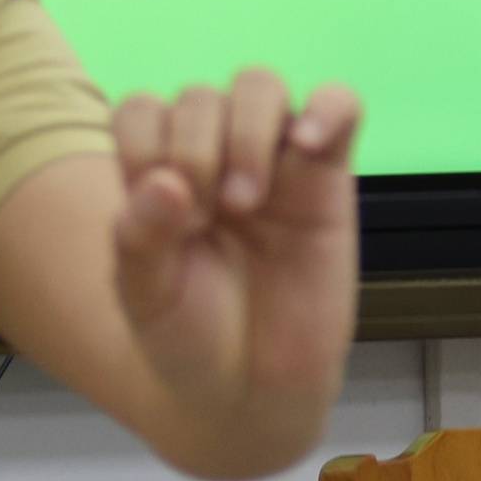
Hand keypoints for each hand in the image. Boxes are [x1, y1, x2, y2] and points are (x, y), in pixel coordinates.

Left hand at [108, 73, 360, 437]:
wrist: (248, 393)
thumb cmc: (186, 338)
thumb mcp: (143, 295)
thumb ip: (139, 238)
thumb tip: (162, 182)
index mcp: (156, 174)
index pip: (141, 111)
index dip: (143, 146)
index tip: (160, 213)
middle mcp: (212, 158)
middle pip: (199, 96)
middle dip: (195, 151)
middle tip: (206, 221)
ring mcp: (273, 165)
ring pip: (260, 86)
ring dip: (247, 132)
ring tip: (245, 202)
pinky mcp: (328, 180)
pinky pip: (341, 107)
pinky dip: (328, 108)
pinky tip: (307, 143)